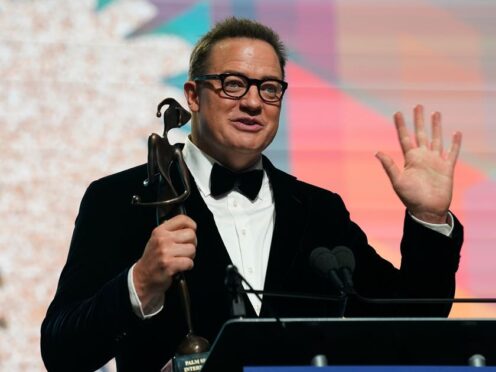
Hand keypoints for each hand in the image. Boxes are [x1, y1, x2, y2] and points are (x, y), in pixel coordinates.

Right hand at [133, 214, 196, 309]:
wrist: (142, 278)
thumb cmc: (152, 259)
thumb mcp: (157, 240)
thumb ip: (170, 231)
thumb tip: (188, 226)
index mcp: (160, 231)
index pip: (182, 219)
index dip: (191, 225)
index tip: (191, 231)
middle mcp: (162, 239)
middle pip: (191, 234)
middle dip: (192, 243)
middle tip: (185, 250)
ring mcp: (165, 252)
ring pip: (192, 249)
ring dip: (190, 256)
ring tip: (181, 259)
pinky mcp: (169, 265)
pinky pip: (189, 262)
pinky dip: (188, 266)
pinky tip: (180, 267)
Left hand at [375, 105, 461, 223]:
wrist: (427, 210)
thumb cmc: (410, 198)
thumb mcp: (397, 181)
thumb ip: (389, 166)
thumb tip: (377, 152)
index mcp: (410, 159)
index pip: (404, 137)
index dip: (401, 125)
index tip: (397, 113)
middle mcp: (422, 157)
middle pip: (420, 134)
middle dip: (419, 120)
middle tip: (418, 105)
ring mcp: (435, 161)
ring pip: (436, 139)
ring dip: (436, 127)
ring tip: (435, 113)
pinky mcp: (446, 168)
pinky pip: (451, 152)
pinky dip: (454, 143)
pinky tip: (455, 133)